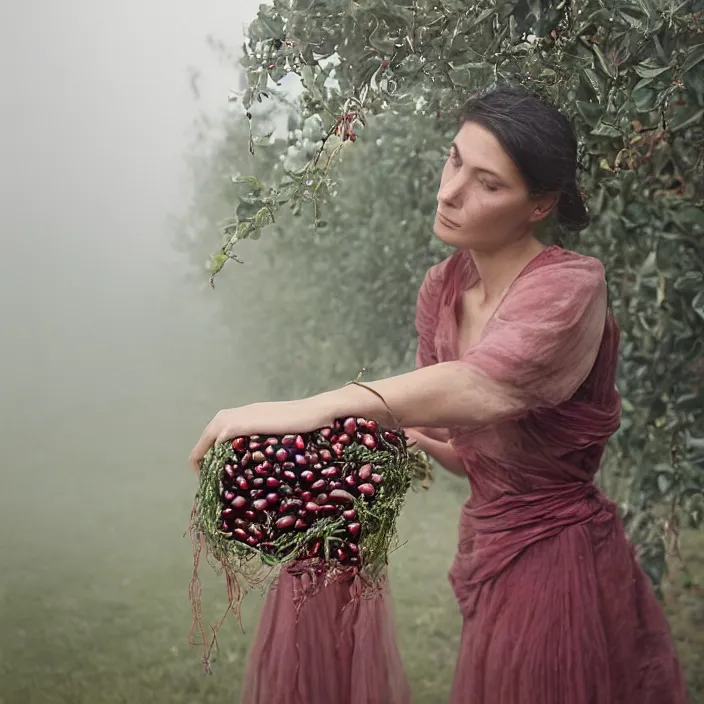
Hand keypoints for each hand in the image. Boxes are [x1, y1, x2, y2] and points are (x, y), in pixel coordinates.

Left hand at [188, 398, 333, 472]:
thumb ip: (256, 440)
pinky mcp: (236, 426)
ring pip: (205, 445)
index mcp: (234, 415)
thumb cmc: (297, 423)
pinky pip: (216, 446)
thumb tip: (253, 460)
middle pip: (202, 444)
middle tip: (214, 486)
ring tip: (217, 484)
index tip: (218, 477)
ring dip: (207, 466)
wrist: (311, 412)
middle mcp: (227, 415)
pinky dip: (217, 462)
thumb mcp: (269, 432)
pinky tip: (226, 476)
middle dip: (203, 466)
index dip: (209, 460)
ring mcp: (230, 419)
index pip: (210, 439)